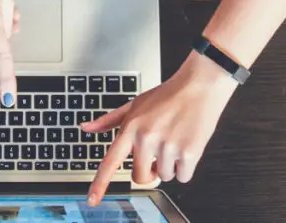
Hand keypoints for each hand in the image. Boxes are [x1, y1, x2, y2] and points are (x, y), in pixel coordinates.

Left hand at [82, 53, 238, 205]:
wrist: (200, 86)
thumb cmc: (168, 95)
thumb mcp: (134, 104)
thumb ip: (109, 120)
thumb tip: (86, 128)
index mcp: (131, 128)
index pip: (111, 161)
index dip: (100, 183)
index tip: (92, 200)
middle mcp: (147, 138)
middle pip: (140, 177)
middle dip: (149, 171)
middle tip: (158, 154)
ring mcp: (167, 146)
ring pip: (164, 176)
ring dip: (170, 165)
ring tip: (175, 141)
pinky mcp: (188, 152)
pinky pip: (183, 177)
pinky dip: (186, 167)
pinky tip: (187, 146)